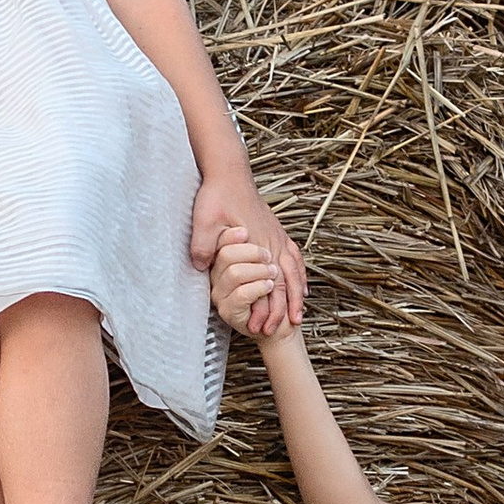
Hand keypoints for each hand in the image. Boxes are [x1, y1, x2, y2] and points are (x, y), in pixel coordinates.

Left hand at [193, 175, 303, 327]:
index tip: (261, 328)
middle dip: (283, 309)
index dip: (266, 308)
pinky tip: (300, 286)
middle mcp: (271, 243)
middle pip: (285, 282)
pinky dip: (300, 275)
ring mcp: (277, 236)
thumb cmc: (216, 196)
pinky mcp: (276, 231)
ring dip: (295, 296)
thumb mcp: (203, 221)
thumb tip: (202, 267)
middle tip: (279, 331)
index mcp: (256, 244)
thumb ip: (203, 245)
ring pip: (294, 271)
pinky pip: (295, 257)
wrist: (230, 172)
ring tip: (296, 316)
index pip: (268, 284)